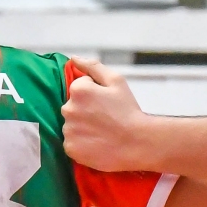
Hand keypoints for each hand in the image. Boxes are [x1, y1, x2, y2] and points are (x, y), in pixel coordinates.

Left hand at [63, 57, 150, 171]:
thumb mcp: (116, 81)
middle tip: (105, 119)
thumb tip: (74, 58)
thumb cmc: (129, 111)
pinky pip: (71, 142)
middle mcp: (68, 109)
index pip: (80, 87)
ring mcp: (68, 130)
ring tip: (102, 132)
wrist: (138, 144)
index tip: (107, 104)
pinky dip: (81, 143)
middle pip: (73, 106)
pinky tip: (96, 143)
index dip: (95, 94)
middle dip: (85, 110)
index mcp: (78, 90)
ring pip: (71, 125)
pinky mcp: (70, 148)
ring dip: (82, 127)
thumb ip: (93, 67)